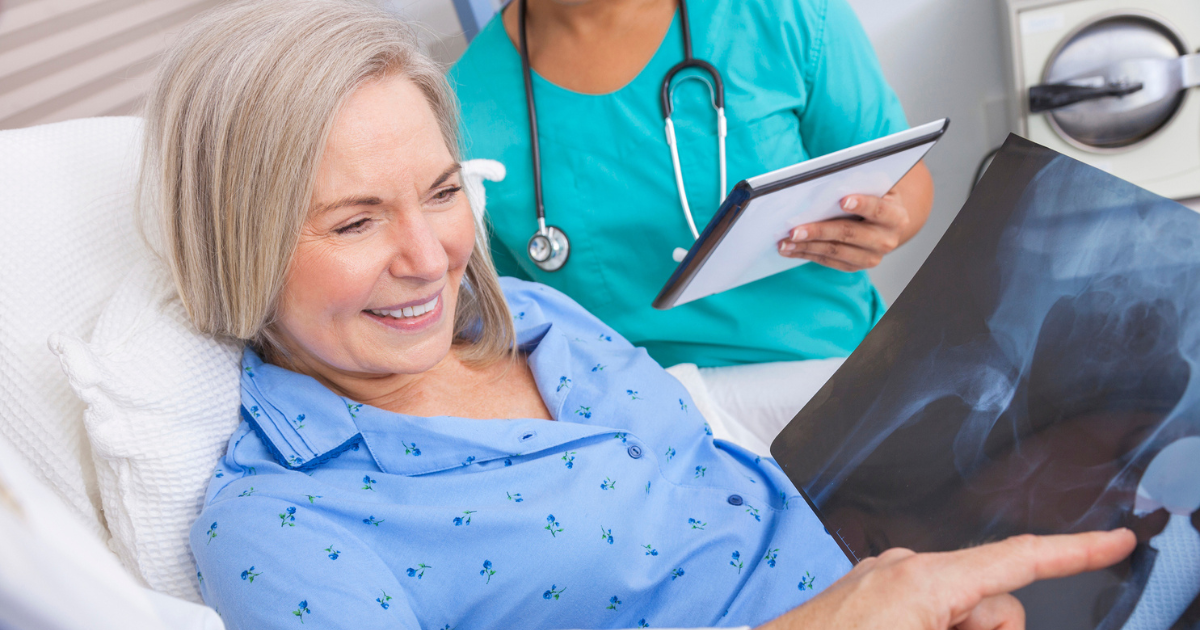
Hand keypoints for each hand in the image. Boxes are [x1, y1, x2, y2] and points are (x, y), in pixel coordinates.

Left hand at [758, 528, 1136, 629]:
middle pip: (990, 598)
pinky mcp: (868, 592)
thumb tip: (1004, 622)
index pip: (1016, 558)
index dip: (1074, 550)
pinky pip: (923, 608)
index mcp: (923, 579)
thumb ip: (984, 629)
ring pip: (958, 607)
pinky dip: (933, 627)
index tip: (1116, 540)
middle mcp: (903, 567)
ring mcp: (882, 577)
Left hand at [777, 160, 933, 271]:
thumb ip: (860, 183)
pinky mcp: (855, 266)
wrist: (885, 223)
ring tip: (784, 241)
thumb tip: (829, 180)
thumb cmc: (874, 197)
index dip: (861, 204)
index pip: (878, 209)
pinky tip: (789, 248)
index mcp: (895, 216)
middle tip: (794, 230)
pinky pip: (828, 261)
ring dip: (806, 246)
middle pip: (849, 234)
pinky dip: (806, 254)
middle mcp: (886, 240)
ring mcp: (871, 257)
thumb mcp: (874, 187)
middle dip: (819, 231)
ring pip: (834, 251)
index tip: (842, 199)